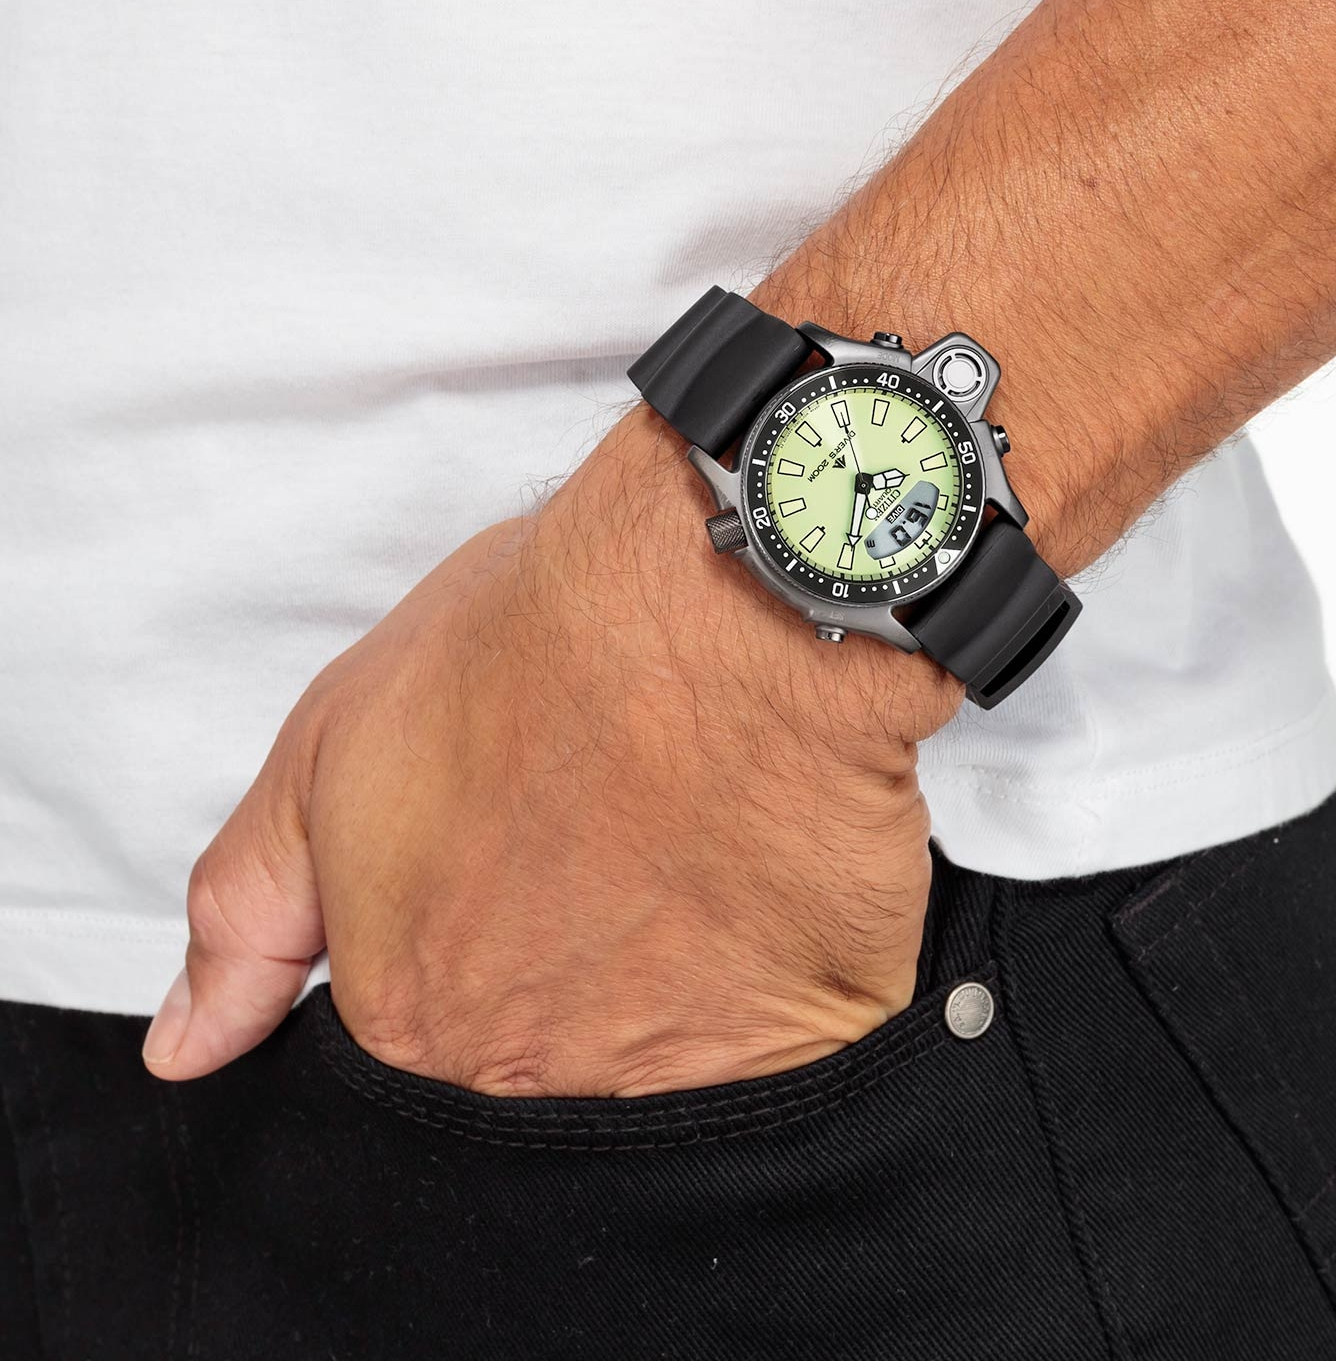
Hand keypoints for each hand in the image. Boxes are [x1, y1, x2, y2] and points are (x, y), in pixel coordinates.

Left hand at [143, 406, 962, 1095]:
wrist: (717, 602)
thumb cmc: (531, 650)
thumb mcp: (331, 755)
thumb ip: (248, 919)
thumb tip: (188, 1052)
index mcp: (415, 1015)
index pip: (423, 1037)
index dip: (471, 937)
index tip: (513, 864)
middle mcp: (538, 1071)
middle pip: (541, 1062)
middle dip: (566, 969)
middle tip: (603, 847)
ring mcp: (680, 1068)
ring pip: (664, 1064)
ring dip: (671, 978)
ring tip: (681, 853)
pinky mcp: (808, 1036)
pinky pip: (780, 1052)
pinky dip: (772, 989)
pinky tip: (764, 892)